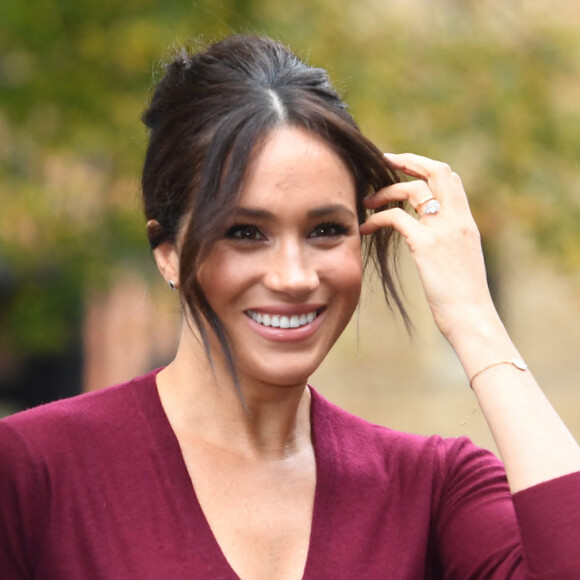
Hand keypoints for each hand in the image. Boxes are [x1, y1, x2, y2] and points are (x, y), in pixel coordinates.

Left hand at [359, 153, 497, 342]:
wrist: (472, 318)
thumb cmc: (464, 298)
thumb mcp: (462, 262)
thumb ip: (449, 244)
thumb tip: (431, 242)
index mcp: (466, 222)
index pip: (450, 179)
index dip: (426, 166)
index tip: (406, 165)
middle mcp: (458, 219)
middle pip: (437, 170)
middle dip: (409, 160)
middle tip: (384, 160)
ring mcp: (443, 229)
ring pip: (413, 189)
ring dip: (386, 191)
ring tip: (367, 201)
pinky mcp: (426, 245)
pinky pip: (396, 217)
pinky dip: (377, 217)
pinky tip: (366, 228)